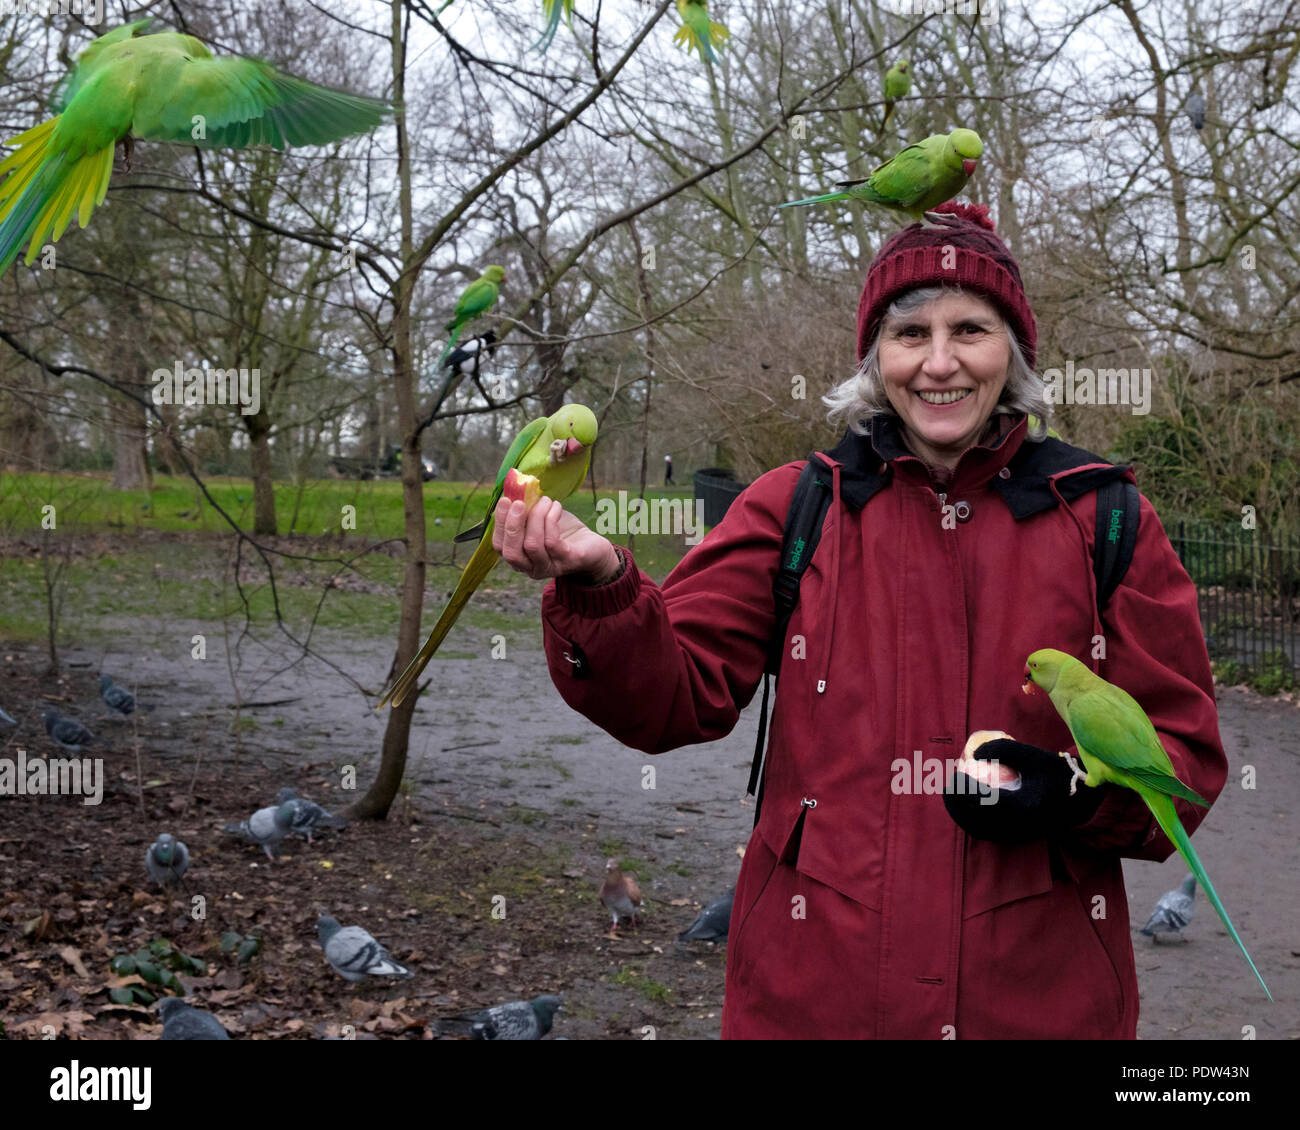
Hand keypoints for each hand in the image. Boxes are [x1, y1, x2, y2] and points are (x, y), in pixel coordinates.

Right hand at [492, 496, 619, 581]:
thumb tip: (513, 489)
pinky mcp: (567, 561)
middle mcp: (531, 568)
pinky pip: (552, 541)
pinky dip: (551, 519)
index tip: (505, 500)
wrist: (593, 546)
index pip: (500, 546)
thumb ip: (525, 511)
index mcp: (520, 557)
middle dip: (512, 525)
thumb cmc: (562, 531)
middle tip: (519, 502)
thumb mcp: (539, 519)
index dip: (499, 523)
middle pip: (512, 552)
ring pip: (532, 544)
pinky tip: (556, 507)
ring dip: (536, 517)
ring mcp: (549, 567)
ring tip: (546, 500)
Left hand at [943, 738, 1104, 843]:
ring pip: (978, 829)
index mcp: (1024, 807)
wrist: (1081, 801)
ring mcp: (1017, 836)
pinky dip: (971, 821)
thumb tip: (974, 754)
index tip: (955, 774)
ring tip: (953, 793)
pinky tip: (964, 806)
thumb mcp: (1032, 755)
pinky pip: (986, 833)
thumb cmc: (1055, 774)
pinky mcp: (1017, 839)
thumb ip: (1003, 749)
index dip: (963, 790)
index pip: (982, 802)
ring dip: (961, 813)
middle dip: (956, 802)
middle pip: (975, 819)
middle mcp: (1019, 826)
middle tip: (949, 784)